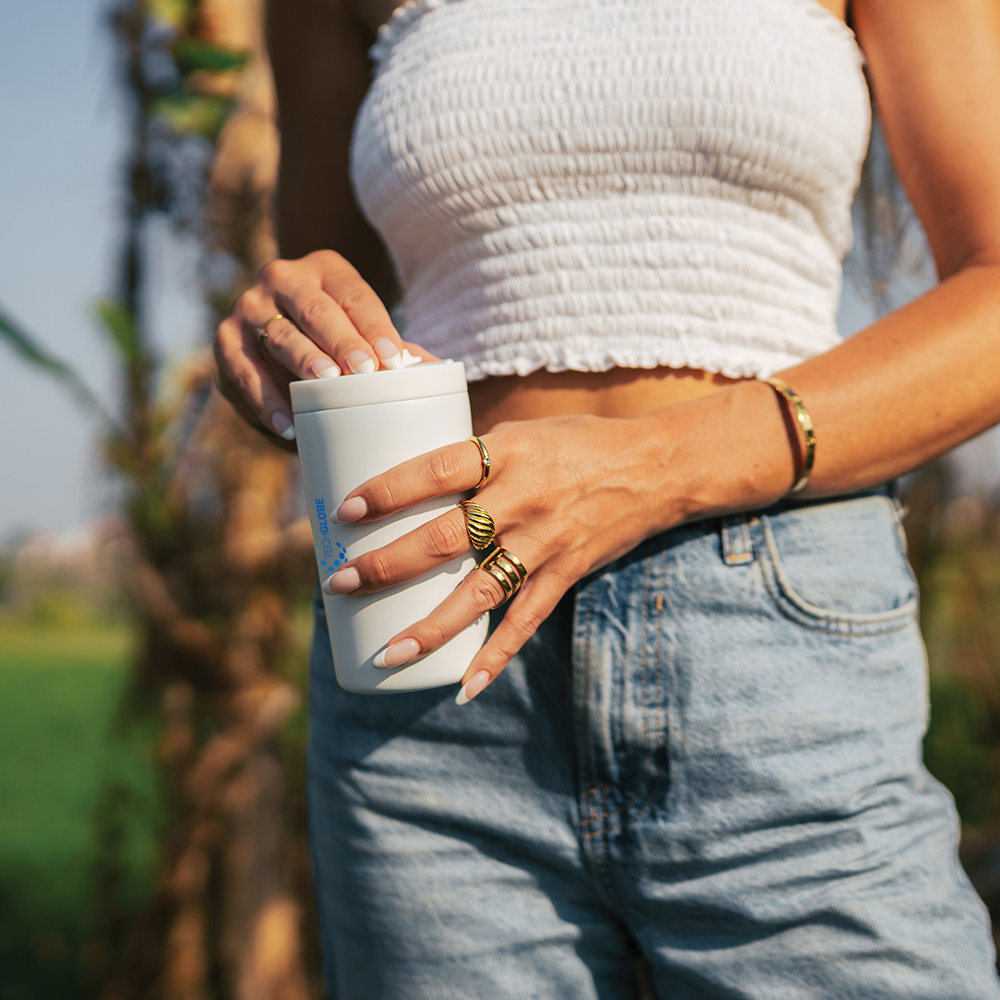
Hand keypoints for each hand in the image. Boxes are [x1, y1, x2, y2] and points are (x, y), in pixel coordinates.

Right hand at [214, 249, 436, 442]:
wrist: (281, 334)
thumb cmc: (340, 341)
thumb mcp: (367, 335)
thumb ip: (397, 352)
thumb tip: (435, 374)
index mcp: (325, 270)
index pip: (354, 296)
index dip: (375, 326)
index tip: (394, 359)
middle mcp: (282, 278)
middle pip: (315, 309)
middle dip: (340, 340)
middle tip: (362, 370)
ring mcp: (248, 307)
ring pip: (278, 335)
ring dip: (302, 362)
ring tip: (324, 387)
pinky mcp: (225, 342)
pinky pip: (243, 370)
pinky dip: (265, 399)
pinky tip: (287, 424)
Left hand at [322, 413, 674, 703]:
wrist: (656, 467)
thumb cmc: (579, 443)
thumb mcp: (523, 433)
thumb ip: (473, 456)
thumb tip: (408, 477)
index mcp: (507, 453)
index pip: (437, 469)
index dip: (388, 490)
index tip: (345, 511)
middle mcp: (524, 498)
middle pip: (445, 538)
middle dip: (388, 564)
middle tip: (340, 581)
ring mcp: (546, 542)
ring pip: (479, 592)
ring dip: (430, 625)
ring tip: (387, 652)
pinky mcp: (566, 574)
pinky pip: (526, 621)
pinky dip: (496, 656)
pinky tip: (464, 686)